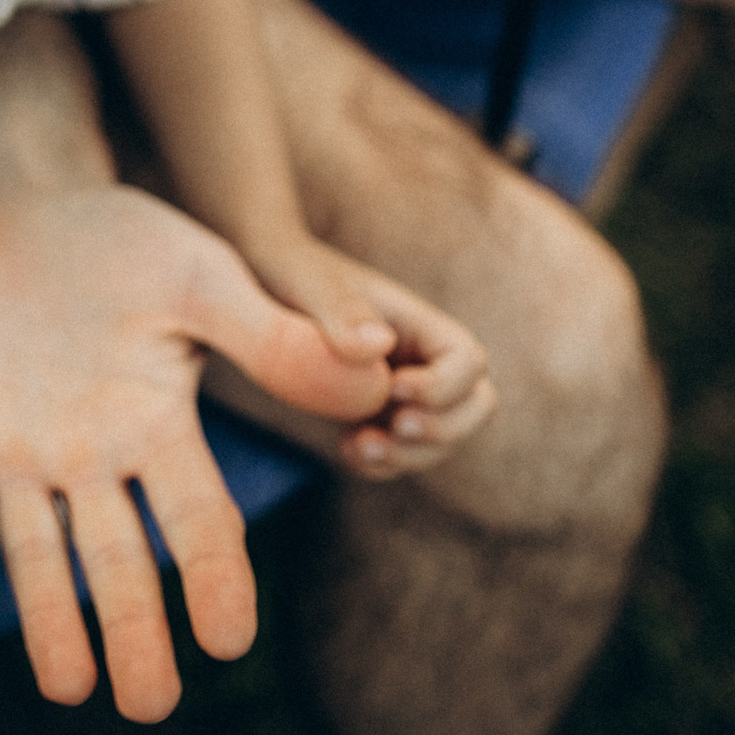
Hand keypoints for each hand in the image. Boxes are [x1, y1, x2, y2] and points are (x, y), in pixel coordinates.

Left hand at [0, 183, 391, 722]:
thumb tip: (372, 373)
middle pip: (118, 562)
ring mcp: (11, 445)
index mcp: (156, 428)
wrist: (14, 202)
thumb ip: (267, 334)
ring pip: (34, 551)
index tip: (230, 641)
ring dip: (48, 620)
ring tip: (70, 690)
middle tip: (147, 706)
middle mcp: (87, 456)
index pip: (198, 522)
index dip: (216, 581)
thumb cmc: (117, 244)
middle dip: (133, 634)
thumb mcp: (196, 277)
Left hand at [240, 229, 497, 479]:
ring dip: (412, 456)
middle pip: (474, 406)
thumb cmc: (290, 271)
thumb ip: (342, 310)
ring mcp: (402, 391)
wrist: (259, 281)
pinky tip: (346, 449)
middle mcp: (421, 359)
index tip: (393, 388)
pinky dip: (383, 464)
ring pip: (442, 438)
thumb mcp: (310, 282)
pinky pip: (400, 452)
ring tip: (363, 447)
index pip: (468, 360)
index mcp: (419, 323)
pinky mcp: (374, 414)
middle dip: (444, 429)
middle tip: (395, 428)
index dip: (445, 385)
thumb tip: (380, 345)